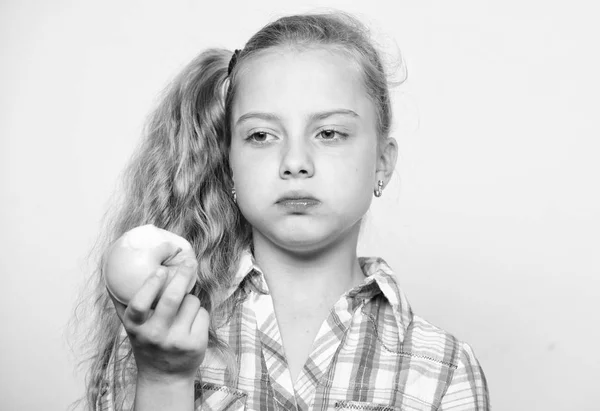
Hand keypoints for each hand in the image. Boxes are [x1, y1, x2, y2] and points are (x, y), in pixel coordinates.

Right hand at [109, 264, 208, 381]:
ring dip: (191, 300)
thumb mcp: (131, 328)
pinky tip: (191, 324)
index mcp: (136, 328)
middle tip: (189, 262)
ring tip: (182, 311)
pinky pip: (203, 314)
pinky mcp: (196, 344)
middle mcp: (155, 335)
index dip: (151, 284)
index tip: (160, 269)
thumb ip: (123, 305)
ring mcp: (177, 340)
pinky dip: (199, 314)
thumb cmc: (147, 345)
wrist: (164, 378)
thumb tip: (111, 276)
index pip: (139, 304)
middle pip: (172, 298)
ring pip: (192, 303)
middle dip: (183, 275)